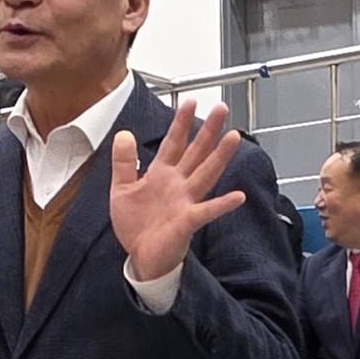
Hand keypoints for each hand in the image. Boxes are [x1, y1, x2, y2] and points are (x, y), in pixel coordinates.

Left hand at [109, 98, 246, 284]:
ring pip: (206, 174)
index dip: (181, 122)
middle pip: (196, 152)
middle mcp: (178, 184)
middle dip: (208, 130)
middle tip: (221, 108)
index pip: (174, 142)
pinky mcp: (188, 221)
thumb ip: (123, 162)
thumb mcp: (121, 189)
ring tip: (233, 137)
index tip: (189, 102)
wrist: (140, 256)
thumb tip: (124, 134)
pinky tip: (237, 196)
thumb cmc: (136, 225)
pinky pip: (207, 211)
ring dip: (220, 156)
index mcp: (162, 174)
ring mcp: (186, 201)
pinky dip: (222, 204)